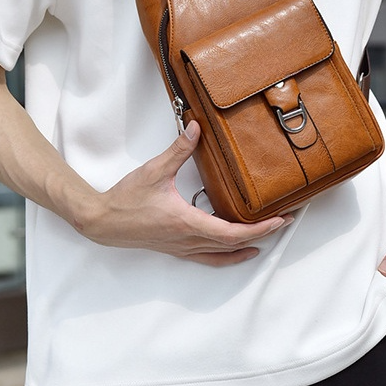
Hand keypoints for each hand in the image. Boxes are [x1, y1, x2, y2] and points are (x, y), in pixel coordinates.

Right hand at [75, 121, 292, 265]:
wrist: (102, 222)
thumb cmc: (126, 199)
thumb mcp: (154, 171)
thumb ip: (178, 150)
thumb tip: (195, 128)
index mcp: (187, 222)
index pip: (231, 233)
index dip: (258, 229)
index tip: (279, 221)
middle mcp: (187, 240)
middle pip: (232, 245)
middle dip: (261, 235)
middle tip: (283, 223)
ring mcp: (181, 248)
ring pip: (220, 256)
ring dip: (244, 248)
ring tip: (264, 240)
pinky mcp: (175, 249)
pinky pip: (206, 258)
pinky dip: (224, 256)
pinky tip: (232, 251)